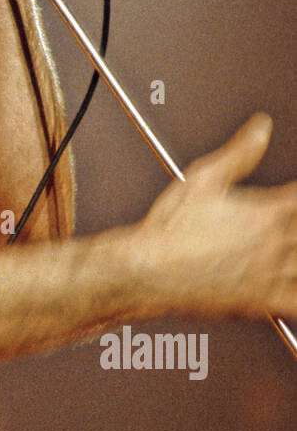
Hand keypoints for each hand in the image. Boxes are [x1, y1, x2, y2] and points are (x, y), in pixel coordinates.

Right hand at [140, 113, 296, 320]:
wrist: (147, 270)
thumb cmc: (169, 228)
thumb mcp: (203, 177)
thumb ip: (240, 153)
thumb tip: (261, 129)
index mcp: (268, 211)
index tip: (296, 197)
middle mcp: (275, 242)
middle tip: (293, 223)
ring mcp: (271, 274)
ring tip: (295, 252)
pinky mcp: (262, 302)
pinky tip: (294, 287)